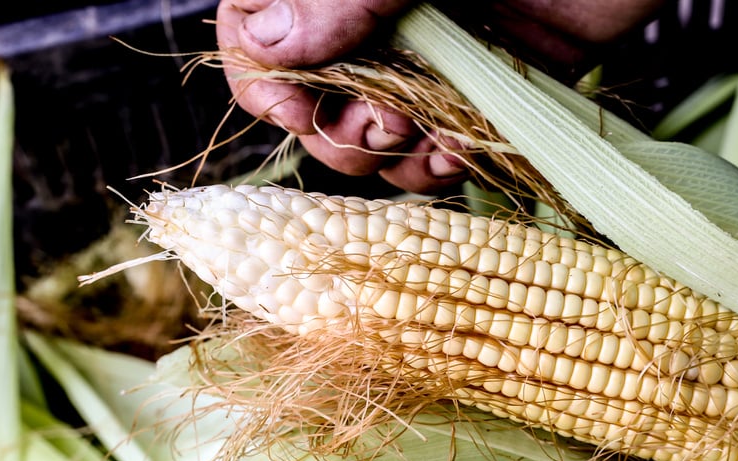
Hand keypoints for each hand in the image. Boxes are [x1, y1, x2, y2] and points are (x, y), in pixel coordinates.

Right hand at [214, 0, 663, 191]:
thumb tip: (268, 46)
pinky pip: (436, 152)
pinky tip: (454, 152)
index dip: (264, 80)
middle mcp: (372, 17)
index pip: (256, 34)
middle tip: (386, 121)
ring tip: (422, 136)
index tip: (297, 107)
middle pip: (309, 103)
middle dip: (337, 129)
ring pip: (370, 138)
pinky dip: (438, 166)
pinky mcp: (481, 90)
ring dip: (388, 157)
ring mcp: (427, 56)